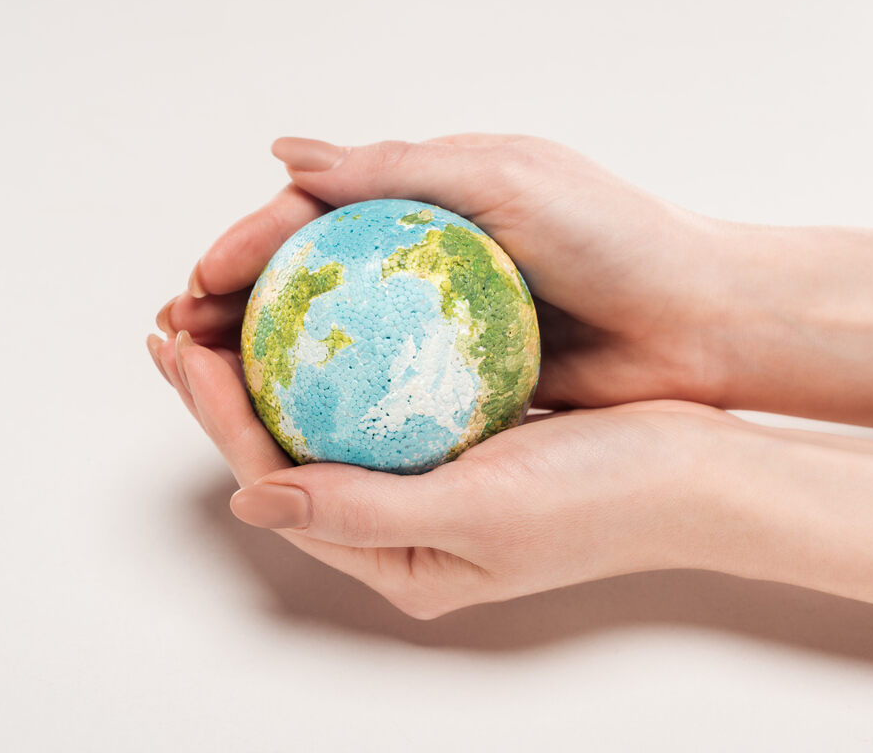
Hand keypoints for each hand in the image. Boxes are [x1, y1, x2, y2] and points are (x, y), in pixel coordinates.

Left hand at [149, 331, 733, 618]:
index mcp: (396, 561)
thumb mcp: (481, 511)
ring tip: (221, 312)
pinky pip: (371, 398)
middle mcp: (399, 529)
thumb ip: (364, 510)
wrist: (698, 474)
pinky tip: (316, 311)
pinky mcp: (454, 445)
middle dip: (225, 390)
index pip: (279, 483)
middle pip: (285, 453)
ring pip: (321, 420)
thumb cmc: (604, 499)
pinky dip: (333, 355)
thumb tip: (253, 500)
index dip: (221, 416)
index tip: (186, 346)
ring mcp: (425, 486)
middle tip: (174, 323)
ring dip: (269, 365)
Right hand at [155, 134, 732, 410]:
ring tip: (213, 383)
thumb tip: (285, 156)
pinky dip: (335, 402)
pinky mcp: (467, 378)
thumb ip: (394, 170)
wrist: (700, 320)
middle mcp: (426, 261)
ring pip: (336, 340)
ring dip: (270, 359)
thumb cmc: (612, 237)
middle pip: (310, 281)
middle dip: (240, 305)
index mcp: (429, 198)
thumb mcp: (504, 181)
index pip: (313, 217)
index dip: (248, 246)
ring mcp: (443, 324)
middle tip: (182, 341)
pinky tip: (292, 424)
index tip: (197, 284)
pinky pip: (386, 389)